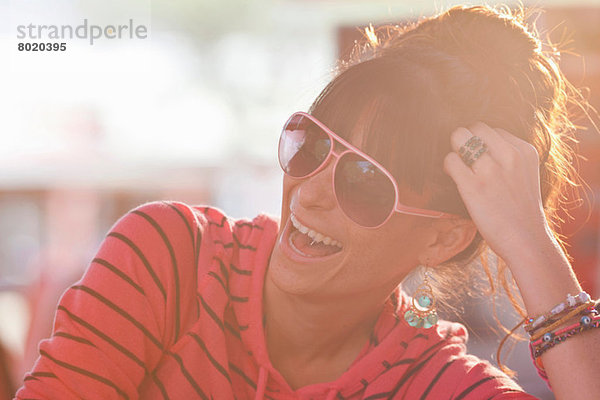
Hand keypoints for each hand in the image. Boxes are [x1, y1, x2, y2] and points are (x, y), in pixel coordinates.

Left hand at [443, 122, 553, 264]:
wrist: (527, 240)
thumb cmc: (522, 210)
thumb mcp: (526, 174)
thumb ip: (509, 157)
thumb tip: (479, 146)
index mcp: (524, 151)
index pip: (493, 129)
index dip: (481, 141)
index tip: (479, 155)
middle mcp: (509, 156)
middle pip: (474, 127)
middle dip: (465, 140)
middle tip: (464, 157)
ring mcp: (490, 170)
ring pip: (459, 138)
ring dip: (455, 151)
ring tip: (459, 167)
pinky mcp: (473, 186)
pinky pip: (450, 160)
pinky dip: (448, 166)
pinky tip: (454, 177)